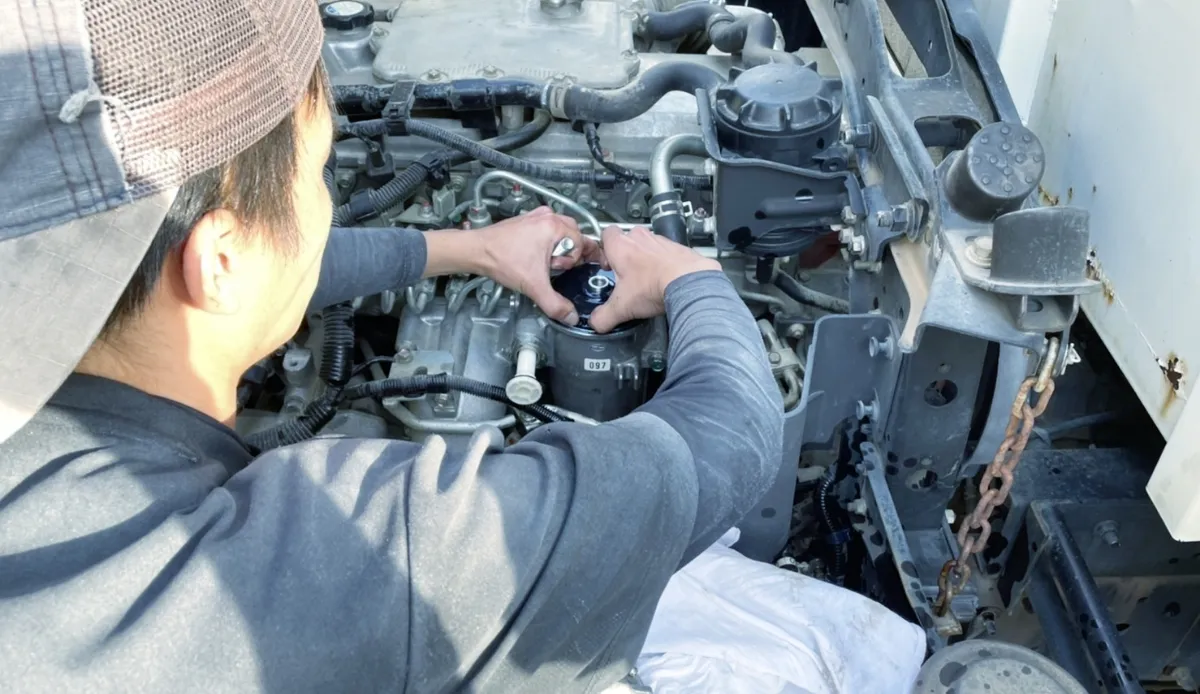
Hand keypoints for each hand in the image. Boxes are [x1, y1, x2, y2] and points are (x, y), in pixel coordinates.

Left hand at [476, 207, 600, 323]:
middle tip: (555, 266)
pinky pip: (548, 228)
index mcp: (554, 226)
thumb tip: (571, 317)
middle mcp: (548, 216)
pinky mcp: (527, 220)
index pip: (582, 243)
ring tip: (547, 261)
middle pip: (575, 234)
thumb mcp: (534, 286)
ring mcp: (536, 216)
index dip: (575, 260)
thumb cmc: (503, 261)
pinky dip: (549, 241)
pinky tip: (538, 254)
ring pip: (563, 230)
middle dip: (570, 252)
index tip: (562, 270)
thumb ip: (555, 304)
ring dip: (561, 246)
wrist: (477, 251)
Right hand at [589, 226, 720, 333]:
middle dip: (626, 257)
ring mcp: (660, 240)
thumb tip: (596, 324)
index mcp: (620, 246)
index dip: (605, 250)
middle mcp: (639, 237)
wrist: (689, 282)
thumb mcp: (622, 307)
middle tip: (627, 278)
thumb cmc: (652, 287)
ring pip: (646, 245)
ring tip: (649, 280)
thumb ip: (604, 316)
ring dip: (646, 259)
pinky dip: (664, 262)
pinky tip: (666, 279)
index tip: (608, 266)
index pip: (605, 234)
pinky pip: (665, 252)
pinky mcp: (678, 246)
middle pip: (626, 241)